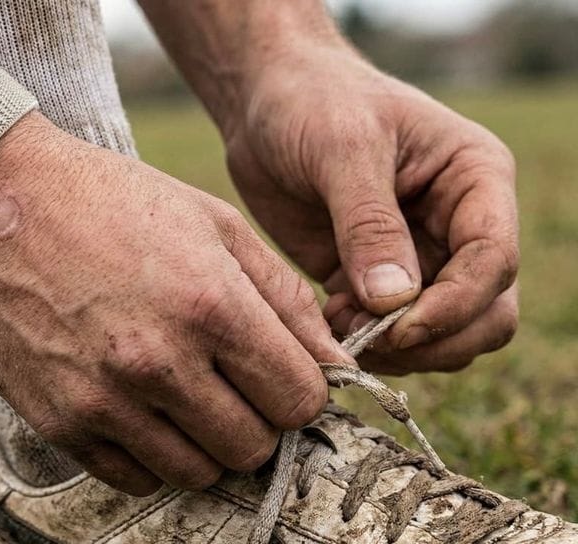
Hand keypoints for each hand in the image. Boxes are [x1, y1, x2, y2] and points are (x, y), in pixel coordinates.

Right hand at [0, 112, 352, 494]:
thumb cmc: (109, 200)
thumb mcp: (210, 221)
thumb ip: (282, 294)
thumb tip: (334, 362)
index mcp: (210, 304)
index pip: (299, 399)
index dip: (301, 390)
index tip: (281, 374)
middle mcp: (159, 362)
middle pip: (254, 446)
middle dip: (259, 421)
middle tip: (235, 386)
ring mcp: (104, 399)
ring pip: (199, 473)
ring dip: (207, 443)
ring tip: (188, 395)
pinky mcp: (59, 421)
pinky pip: (135, 477)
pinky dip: (151, 454)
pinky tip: (142, 408)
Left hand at [224, 44, 518, 373]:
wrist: (263, 103)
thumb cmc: (311, 101)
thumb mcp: (341, 148)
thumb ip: (368, 223)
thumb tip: (394, 302)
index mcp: (475, 179)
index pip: (494, 261)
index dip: (455, 306)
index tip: (398, 326)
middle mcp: (459, 224)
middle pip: (485, 313)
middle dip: (434, 339)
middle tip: (370, 340)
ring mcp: (419, 257)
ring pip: (443, 335)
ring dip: (398, 349)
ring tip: (339, 323)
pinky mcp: (373, 281)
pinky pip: (391, 335)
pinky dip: (366, 343)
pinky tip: (328, 320)